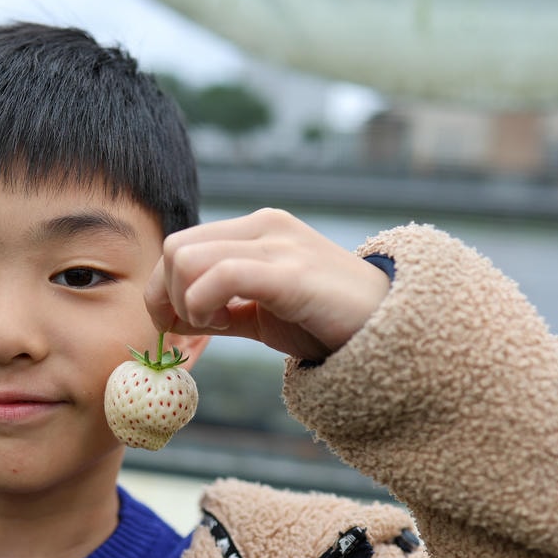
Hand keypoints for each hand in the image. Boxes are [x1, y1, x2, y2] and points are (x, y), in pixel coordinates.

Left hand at [145, 208, 390, 361]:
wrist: (393, 331)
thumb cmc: (328, 323)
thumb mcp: (263, 311)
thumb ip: (221, 307)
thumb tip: (174, 317)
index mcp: (258, 228)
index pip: (181, 244)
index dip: (164, 288)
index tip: (178, 324)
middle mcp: (265, 225)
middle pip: (176, 248)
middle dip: (167, 295)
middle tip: (196, 327)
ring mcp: (278, 245)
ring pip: (187, 258)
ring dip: (186, 302)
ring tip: (218, 324)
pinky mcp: (290, 272)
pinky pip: (220, 276)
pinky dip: (203, 305)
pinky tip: (223, 324)